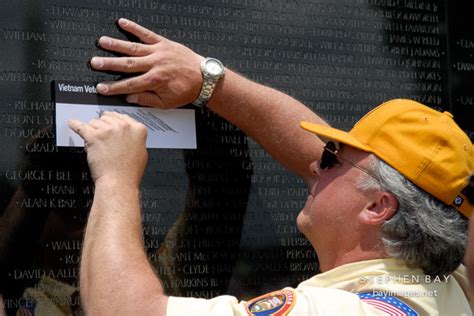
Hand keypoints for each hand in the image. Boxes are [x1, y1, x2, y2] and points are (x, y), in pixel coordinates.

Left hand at [68, 112, 147, 186]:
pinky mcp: (93, 136)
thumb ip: (134, 138)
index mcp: (137, 129)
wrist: (119, 182)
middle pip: (107, 118)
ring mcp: (108, 130)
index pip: (122, 116)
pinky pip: (80, 126)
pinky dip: (75, 125)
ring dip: (92, 130)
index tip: (110, 121)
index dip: (114, 120)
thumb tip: (128, 135)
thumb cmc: (129, 172)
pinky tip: (72, 123)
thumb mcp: (141, 152)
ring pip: (94, 122)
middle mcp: (123, 126)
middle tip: (102, 136)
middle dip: (103, 126)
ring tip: (95, 142)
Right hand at [89, 18, 203, 107]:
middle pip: (127, 64)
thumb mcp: (166, 102)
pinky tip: (122, 22)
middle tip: (94, 62)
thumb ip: (146, 99)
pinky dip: (134, 27)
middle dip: (109, 64)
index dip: (113, 87)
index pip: (129, 85)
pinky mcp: (163, 43)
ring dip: (116, 45)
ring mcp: (158, 52)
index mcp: (154, 81)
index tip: (101, 88)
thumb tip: (129, 97)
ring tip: (102, 41)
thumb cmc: (187, 90)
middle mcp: (154, 65)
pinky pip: (146, 34)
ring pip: (133, 48)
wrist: (203, 78)